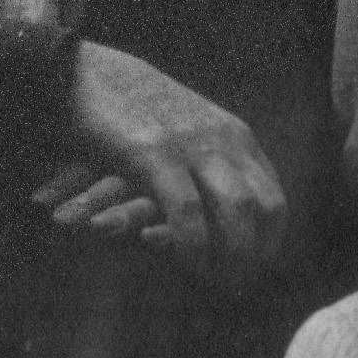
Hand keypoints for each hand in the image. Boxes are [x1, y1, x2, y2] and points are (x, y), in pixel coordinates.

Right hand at [29, 39, 288, 274]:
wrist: (83, 70)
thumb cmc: (130, 110)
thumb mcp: (184, 132)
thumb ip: (208, 165)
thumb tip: (229, 213)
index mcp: (236, 137)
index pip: (274, 199)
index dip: (269, 242)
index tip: (251, 270)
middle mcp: (224, 139)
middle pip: (265, 210)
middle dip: (257, 256)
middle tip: (238, 287)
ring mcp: (191, 145)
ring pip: (237, 212)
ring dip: (233, 257)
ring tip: (218, 284)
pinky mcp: (154, 153)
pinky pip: (187, 211)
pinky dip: (194, 246)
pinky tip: (190, 265)